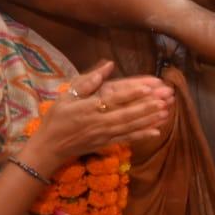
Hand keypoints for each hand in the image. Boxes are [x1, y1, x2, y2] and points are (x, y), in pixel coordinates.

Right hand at [24, 61, 173, 174]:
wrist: (48, 148)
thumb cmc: (56, 119)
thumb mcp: (66, 96)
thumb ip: (86, 82)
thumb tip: (107, 66)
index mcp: (88, 108)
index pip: (113, 99)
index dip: (131, 93)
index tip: (148, 86)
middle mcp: (98, 122)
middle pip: (126, 114)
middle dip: (147, 106)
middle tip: (165, 98)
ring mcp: (103, 135)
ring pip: (130, 127)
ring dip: (149, 120)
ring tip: (166, 111)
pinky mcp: (106, 144)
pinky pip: (126, 139)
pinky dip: (141, 136)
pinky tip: (156, 132)